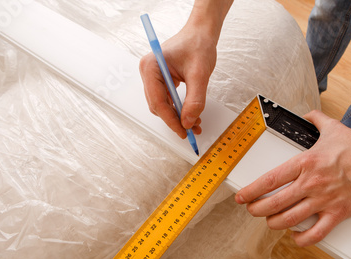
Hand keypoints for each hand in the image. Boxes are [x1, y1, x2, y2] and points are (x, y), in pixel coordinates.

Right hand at [139, 24, 216, 138]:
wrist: (201, 33)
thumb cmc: (198, 45)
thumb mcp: (200, 74)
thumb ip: (195, 100)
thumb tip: (188, 122)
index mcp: (151, 67)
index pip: (158, 101)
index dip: (171, 120)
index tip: (184, 132)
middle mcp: (148, 73)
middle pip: (158, 106)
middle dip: (175, 120)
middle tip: (192, 130)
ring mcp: (153, 77)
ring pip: (163, 106)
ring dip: (178, 117)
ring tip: (195, 124)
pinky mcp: (161, 81)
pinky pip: (168, 100)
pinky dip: (179, 109)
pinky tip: (191, 115)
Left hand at [235, 110, 350, 246]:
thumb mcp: (333, 128)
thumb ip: (316, 121)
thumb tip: (309, 114)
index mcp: (305, 163)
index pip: (270, 180)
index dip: (251, 191)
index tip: (242, 196)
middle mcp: (311, 183)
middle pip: (274, 203)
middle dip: (258, 209)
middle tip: (253, 210)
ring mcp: (324, 200)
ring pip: (289, 219)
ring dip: (274, 224)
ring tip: (270, 222)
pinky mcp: (338, 213)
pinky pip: (316, 233)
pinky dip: (302, 239)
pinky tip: (296, 237)